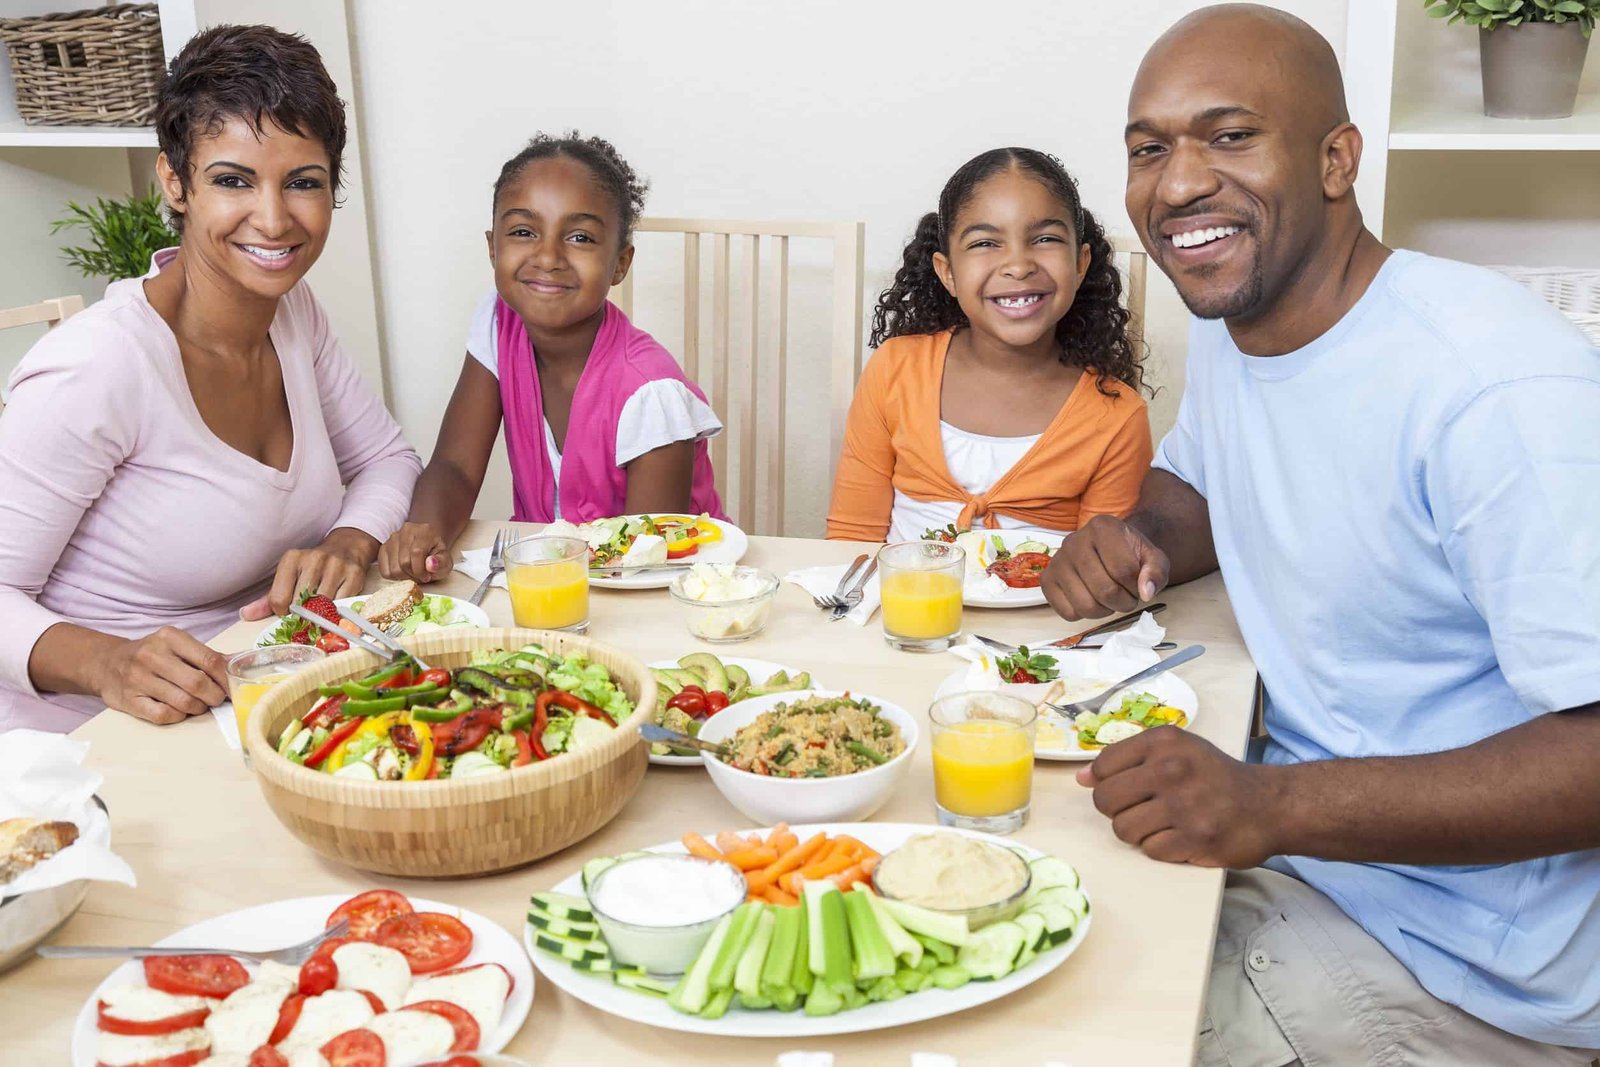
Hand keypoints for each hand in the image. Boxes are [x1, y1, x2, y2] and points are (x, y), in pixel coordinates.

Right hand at [95, 627, 228, 725]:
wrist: (106, 663)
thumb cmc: (151, 655)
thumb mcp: (177, 645)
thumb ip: (208, 655)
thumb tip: (242, 662)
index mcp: (169, 638)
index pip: (209, 660)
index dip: (226, 678)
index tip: (234, 687)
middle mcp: (152, 656)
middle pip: (197, 683)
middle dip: (215, 696)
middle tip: (217, 699)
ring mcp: (138, 679)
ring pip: (183, 702)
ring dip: (198, 708)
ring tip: (199, 704)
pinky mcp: (129, 700)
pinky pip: (163, 715)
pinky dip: (178, 716)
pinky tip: (179, 710)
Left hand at [239, 528, 377, 620]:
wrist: (346, 548)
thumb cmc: (313, 568)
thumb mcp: (288, 577)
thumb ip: (268, 599)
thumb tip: (245, 614)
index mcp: (292, 559)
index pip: (279, 598)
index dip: (284, 612)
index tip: (290, 612)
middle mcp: (313, 559)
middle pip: (301, 603)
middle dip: (303, 616)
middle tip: (306, 617)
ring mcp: (336, 565)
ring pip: (323, 605)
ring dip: (321, 615)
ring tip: (320, 613)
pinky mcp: (354, 574)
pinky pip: (342, 603)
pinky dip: (337, 612)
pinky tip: (335, 608)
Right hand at [377, 522, 451, 583]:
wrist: (427, 547)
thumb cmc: (436, 555)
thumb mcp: (446, 560)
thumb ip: (442, 563)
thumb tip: (430, 565)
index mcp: (423, 531)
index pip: (416, 553)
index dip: (421, 570)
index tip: (426, 576)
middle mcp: (406, 531)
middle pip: (403, 562)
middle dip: (413, 575)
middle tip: (420, 575)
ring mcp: (392, 539)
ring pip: (393, 568)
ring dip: (404, 576)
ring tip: (413, 573)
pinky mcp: (383, 548)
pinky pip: (384, 570)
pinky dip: (394, 576)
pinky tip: (403, 572)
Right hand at [1042, 515, 1169, 620]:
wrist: (1107, 548)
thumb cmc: (1130, 553)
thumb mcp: (1152, 558)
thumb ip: (1156, 572)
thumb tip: (1146, 592)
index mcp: (1103, 527)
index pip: (1124, 569)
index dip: (1137, 586)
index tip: (1139, 584)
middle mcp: (1074, 540)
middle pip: (1104, 590)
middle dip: (1123, 602)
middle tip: (1127, 597)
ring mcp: (1057, 560)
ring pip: (1085, 606)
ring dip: (1105, 611)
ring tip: (1110, 599)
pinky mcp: (1047, 580)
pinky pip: (1067, 613)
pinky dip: (1084, 614)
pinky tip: (1091, 599)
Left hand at [1076, 726, 1281, 867]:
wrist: (1268, 805)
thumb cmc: (1213, 776)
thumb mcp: (1176, 751)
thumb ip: (1127, 759)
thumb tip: (1081, 778)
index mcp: (1164, 742)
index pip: (1103, 765)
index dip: (1105, 782)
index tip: (1125, 787)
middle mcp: (1172, 769)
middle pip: (1105, 800)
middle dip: (1115, 810)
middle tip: (1139, 809)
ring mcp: (1183, 806)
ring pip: (1123, 829)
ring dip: (1136, 832)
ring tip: (1160, 824)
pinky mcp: (1194, 839)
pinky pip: (1150, 850)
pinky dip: (1160, 848)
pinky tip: (1180, 836)